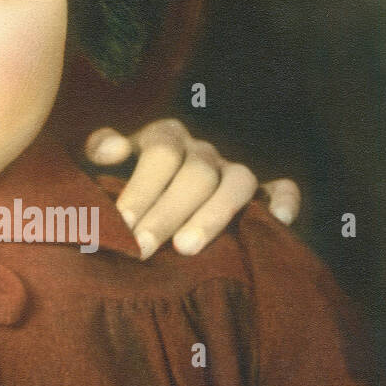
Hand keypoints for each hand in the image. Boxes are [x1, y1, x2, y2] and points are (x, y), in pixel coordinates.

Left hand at [84, 119, 300, 258]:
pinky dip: (284, 201)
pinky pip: (280, 189)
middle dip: (167, 213)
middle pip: (195, 174)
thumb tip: (113, 151)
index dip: (141, 188)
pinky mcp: (260, 191)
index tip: (122, 223)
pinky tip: (279, 221)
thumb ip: (102, 148)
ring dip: (213, 215)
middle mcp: (202, 150)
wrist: (154, 185)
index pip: (160, 155)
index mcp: (166, 136)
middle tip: (142, 248)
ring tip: (185, 249)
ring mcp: (232, 169)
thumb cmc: (124, 175)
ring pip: (236, 183)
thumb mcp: (107, 155)